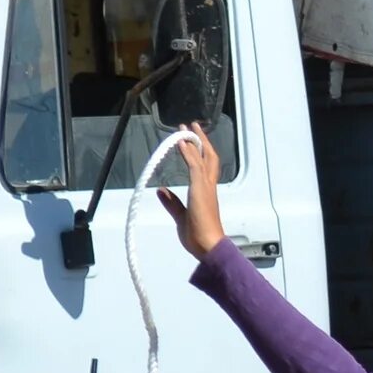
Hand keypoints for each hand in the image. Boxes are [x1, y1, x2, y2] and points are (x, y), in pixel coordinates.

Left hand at [154, 124, 227, 258]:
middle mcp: (208, 187)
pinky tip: (181, 143)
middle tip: (192, 127)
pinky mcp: (199, 188)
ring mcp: (205, 187)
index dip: (199, 153)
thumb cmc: (199, 237)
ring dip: (193, 141)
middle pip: (209, 157)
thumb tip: (162, 190)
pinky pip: (194, 165)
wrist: (210, 246)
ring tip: (185, 128)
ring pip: (202, 157)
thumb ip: (172, 204)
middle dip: (201, 141)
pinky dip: (188, 152)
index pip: (205, 168)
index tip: (191, 141)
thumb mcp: (181, 218)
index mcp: (206, 193)